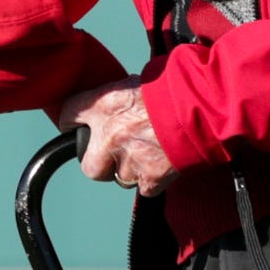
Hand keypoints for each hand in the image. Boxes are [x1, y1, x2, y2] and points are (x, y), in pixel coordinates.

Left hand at [61, 76, 177, 196]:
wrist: (201, 107)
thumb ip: (117, 98)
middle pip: (89, 167)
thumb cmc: (172, 90)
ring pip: (121, 177)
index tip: (74, 125)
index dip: (72, 121)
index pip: (69, 113)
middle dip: (101, 164)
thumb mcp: (135, 82)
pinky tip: (163, 161)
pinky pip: (144, 187)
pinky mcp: (149, 178)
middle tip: (114, 155)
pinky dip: (153, 179)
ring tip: (151, 151)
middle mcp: (110, 134)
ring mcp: (129, 159)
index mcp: (104, 104)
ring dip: (132, 169)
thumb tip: (112, 106)